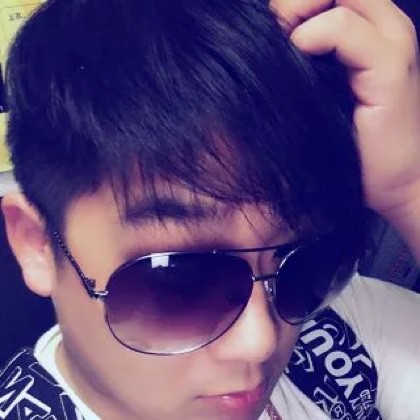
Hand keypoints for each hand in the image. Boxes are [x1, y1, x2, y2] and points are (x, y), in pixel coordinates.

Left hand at [271, 0, 419, 220]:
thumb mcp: (322, 93)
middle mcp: (384, 28)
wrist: (391, 183)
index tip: (272, 33)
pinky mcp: (390, 69)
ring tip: (288, 47)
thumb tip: (266, 43)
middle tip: (276, 35)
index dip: (294, 4)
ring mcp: (392, 44)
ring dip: (300, 12)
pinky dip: (317, 34)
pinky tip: (300, 53)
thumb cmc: (350, 141)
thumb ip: (304, 62)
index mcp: (369, 30)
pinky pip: (346, 28)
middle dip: (294, 3)